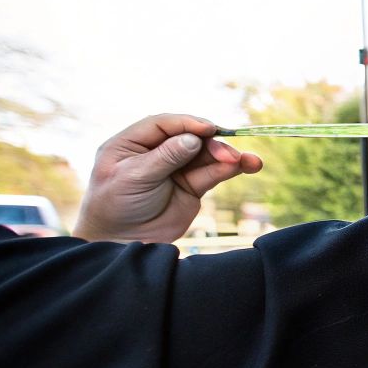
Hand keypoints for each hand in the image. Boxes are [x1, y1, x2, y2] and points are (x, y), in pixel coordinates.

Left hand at [74, 114, 263, 242]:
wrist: (123, 243)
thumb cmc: (117, 206)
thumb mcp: (135, 178)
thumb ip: (165, 157)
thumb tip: (193, 139)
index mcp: (131, 143)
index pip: (163, 124)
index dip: (187, 124)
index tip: (210, 128)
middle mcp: (155, 152)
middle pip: (189, 138)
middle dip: (212, 144)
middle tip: (229, 155)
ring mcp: (175, 169)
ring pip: (205, 155)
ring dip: (228, 156)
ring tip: (250, 162)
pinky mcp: (191, 186)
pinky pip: (213, 173)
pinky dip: (230, 169)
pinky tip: (247, 166)